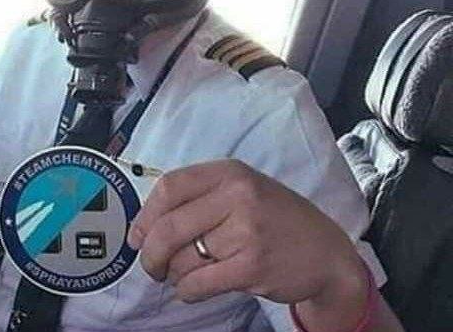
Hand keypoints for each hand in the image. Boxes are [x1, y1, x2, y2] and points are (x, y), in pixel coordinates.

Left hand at [128, 160, 367, 311]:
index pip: (169, 186)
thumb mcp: (240, 190)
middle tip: (151, 265)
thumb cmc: (273, 218)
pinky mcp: (253, 267)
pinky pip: (199, 283)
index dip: (145, 215)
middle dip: (150, 253)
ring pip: (183, 258)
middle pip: (169, 226)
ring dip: (174, 273)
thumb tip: (143, 228)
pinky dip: (187, 291)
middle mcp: (237, 196)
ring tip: (185, 273)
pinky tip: (193, 288)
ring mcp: (246, 231)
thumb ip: (197, 199)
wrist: (326, 252)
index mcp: (229, 172)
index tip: (138, 234)